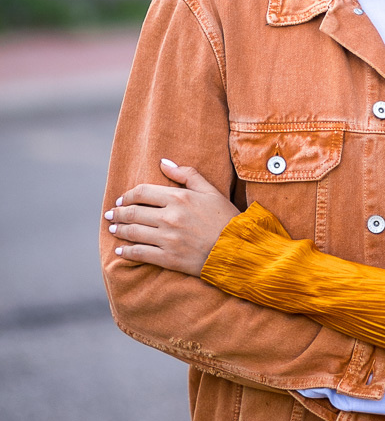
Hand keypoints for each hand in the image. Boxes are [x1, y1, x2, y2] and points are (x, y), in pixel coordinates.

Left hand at [105, 159, 238, 275]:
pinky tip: (121, 251)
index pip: (142, 193)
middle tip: (111, 215)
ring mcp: (168, 239)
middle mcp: (170, 217)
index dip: (128, 196)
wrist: (237, 249)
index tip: (122, 200)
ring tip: (113, 229)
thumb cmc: (226, 218)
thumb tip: (163, 162)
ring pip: (133, 233)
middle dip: (118, 213)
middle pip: (133, 212)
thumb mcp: (210, 190)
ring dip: (119, 230)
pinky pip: (140, 254)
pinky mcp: (169, 258)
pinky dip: (127, 252)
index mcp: (179, 198)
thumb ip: (186, 174)